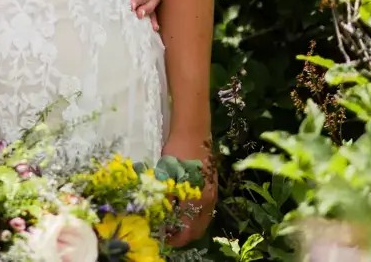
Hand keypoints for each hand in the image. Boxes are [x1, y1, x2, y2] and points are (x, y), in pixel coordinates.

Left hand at [162, 131, 215, 246]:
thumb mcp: (166, 176)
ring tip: (174, 223)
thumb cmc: (177, 152)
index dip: (175, 239)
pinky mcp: (212, 185)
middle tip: (168, 234)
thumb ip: (164, 199)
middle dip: (184, 236)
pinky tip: (184, 210)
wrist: (193, 131)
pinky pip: (206, 209)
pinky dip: (196, 216)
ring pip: (203, 219)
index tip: (163, 238)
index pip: (188, 231)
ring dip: (191, 226)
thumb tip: (159, 218)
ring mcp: (212, 192)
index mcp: (196, 200)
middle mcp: (208, 200)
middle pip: (198, 229)